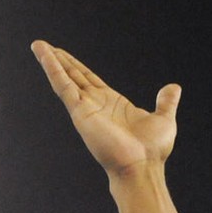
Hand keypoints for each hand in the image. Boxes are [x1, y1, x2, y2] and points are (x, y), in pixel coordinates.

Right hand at [31, 41, 179, 178]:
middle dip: (59, 61)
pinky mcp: (79, 111)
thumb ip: (166, 102)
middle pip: (73, 76)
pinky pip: (63, 86)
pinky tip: (45, 55)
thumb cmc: (152, 151)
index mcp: (111, 104)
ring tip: (38, 45)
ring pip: (64, 78)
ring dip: (51, 61)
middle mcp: (95, 105)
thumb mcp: (163, 118)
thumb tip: (173, 88)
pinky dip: (53, 70)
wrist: (143, 167)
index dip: (76, 66)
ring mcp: (85, 108)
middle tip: (44, 46)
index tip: (64, 55)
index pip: (88, 79)